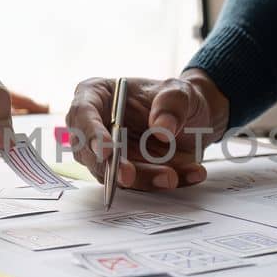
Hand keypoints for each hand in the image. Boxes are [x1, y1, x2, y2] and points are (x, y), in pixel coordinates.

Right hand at [66, 70, 229, 189]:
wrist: (194, 120)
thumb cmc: (176, 99)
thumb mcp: (179, 92)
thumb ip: (172, 104)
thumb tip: (162, 130)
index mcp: (98, 95)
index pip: (82, 112)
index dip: (90, 133)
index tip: (107, 150)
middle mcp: (97, 127)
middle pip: (92, 152)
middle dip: (112, 167)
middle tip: (128, 175)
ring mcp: (110, 154)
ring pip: (114, 175)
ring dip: (143, 178)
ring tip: (173, 176)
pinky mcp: (126, 173)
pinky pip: (140, 184)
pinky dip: (163, 183)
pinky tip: (189, 173)